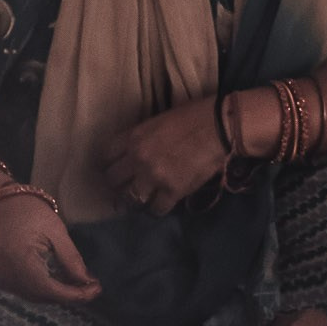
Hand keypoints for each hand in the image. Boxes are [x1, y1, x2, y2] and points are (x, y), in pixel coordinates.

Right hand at [0, 192, 101, 307]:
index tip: (98, 289)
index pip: (53, 291)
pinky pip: (24, 290)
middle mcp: (7, 277)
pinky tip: (58, 279)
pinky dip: (43, 288)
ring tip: (78, 283)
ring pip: (35, 296)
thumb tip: (87, 282)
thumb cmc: (27, 211)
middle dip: (70, 294)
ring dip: (57, 293)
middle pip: (44, 297)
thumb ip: (71, 259)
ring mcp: (0, 279)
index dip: (77, 294)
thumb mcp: (55, 230)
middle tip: (92, 286)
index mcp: (21, 263)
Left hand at [104, 95, 236, 215]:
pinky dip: (156, 209)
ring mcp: (154, 177)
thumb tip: (135, 153)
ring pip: (131, 198)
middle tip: (124, 187)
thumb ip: (142, 138)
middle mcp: (138, 159)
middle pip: (113, 180)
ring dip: (134, 201)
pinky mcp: (172, 192)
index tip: (113, 169)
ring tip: (139, 202)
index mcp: (133, 137)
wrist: (220, 127)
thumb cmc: (193, 116)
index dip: (108, 164)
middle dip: (117, 185)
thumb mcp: (158, 121)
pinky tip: (160, 206)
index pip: (106, 156)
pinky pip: (156, 208)